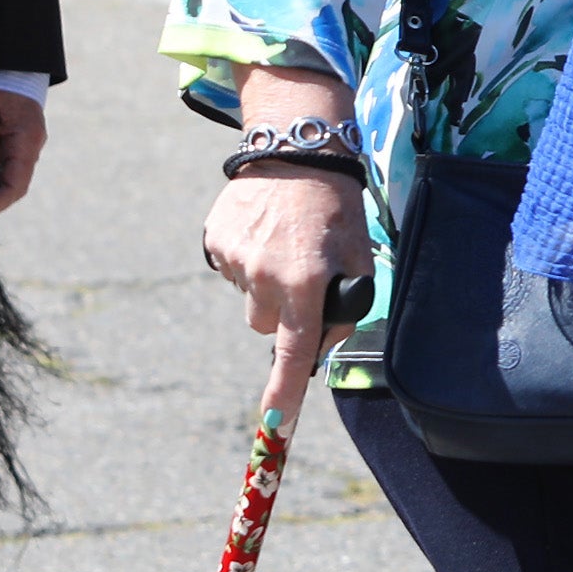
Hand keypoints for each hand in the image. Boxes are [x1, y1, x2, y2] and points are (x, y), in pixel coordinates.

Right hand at [205, 164, 369, 416]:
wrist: (294, 146)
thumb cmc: (335, 203)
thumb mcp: (357, 254)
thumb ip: (346, 305)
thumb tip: (322, 345)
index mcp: (303, 281)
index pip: (295, 352)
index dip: (285, 393)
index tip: (276, 426)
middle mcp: (263, 276)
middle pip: (267, 326)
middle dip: (284, 311)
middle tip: (304, 270)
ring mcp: (234, 260)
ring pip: (249, 299)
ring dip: (265, 284)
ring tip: (284, 241)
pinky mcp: (215, 242)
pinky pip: (232, 272)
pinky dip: (247, 260)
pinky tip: (265, 229)